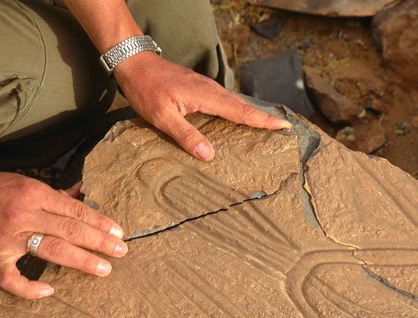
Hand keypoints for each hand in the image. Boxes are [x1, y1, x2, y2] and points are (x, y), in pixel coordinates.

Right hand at [0, 170, 127, 298]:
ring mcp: (8, 237)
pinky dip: (28, 288)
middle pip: (70, 230)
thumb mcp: (25, 184)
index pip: (75, 210)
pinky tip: (47, 292)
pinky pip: (11, 278)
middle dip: (99, 241)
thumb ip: (54, 195)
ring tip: (104, 268)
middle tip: (121, 251)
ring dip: (81, 260)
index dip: (100, 222)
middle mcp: (24, 215)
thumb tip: (82, 195)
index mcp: (34, 194)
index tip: (119, 232)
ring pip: (52, 250)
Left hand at [114, 52, 291, 161]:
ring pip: (235, 101)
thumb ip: (186, 136)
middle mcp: (211, 90)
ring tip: (265, 124)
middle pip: (244, 106)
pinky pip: (225, 99)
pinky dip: (236, 108)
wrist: (134, 63)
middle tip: (283, 127)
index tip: (283, 125)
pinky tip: (236, 115)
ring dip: (251, 112)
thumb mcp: (162, 117)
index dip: (263, 121)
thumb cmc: (146, 90)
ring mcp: (206, 86)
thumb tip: (209, 155)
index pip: (242, 112)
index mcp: (207, 97)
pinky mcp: (199, 86)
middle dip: (264, 117)